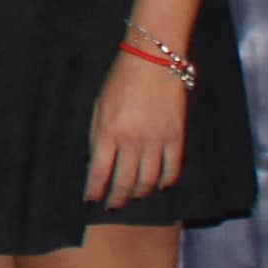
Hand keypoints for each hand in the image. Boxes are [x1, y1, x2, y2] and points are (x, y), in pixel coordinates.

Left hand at [86, 39, 191, 209]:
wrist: (153, 62)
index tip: (90, 200)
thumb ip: (98, 135)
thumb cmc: (120, 82)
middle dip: (116, 198)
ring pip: (148, 180)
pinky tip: (160, 186)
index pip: (99, 173)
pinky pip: (172, 169)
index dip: (94, 191)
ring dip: (139, 193)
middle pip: (124, 182)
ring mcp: (156, 141)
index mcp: (107, 133)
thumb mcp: (99, 107)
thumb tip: (96, 162)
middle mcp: (132, 141)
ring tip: (133, 197)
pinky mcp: (176, 137)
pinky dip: (166, 181)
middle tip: (112, 206)